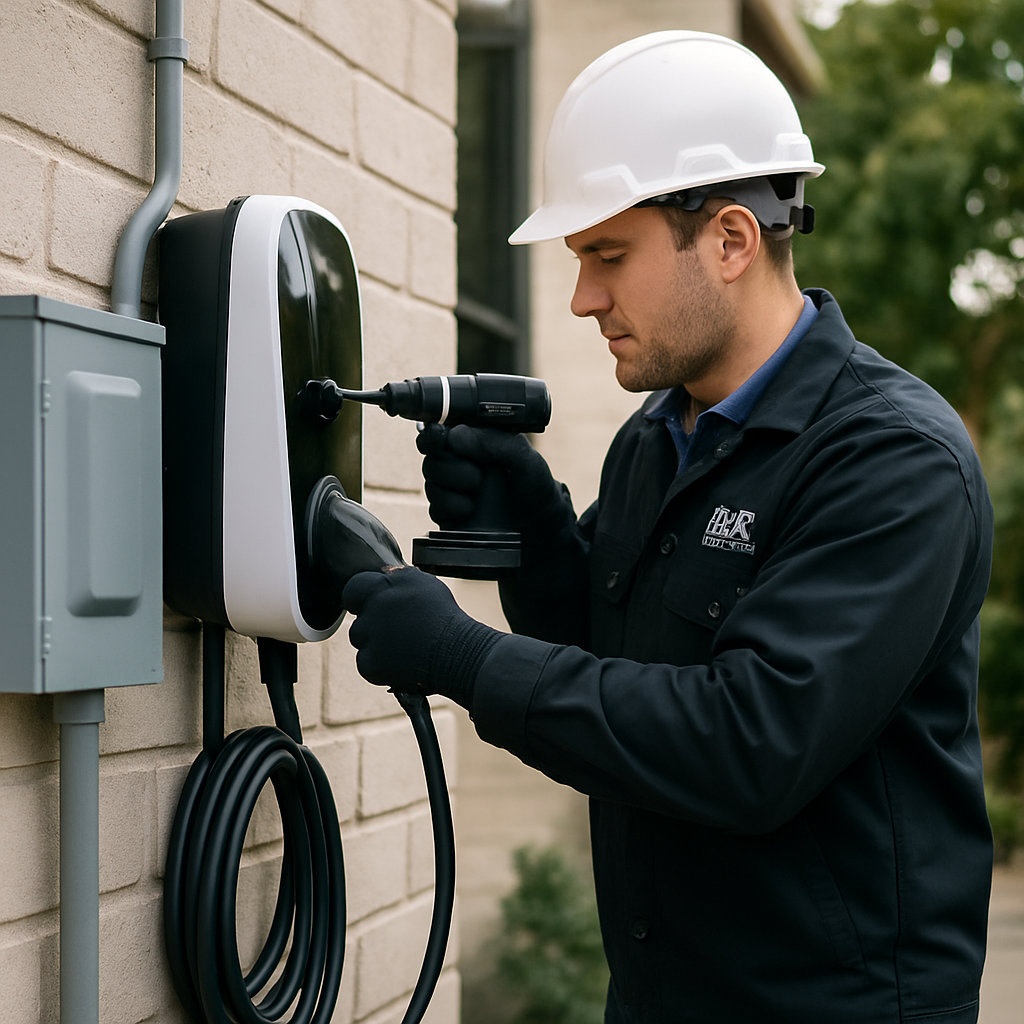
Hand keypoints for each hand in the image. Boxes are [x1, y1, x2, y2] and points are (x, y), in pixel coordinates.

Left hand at [342, 567, 500, 704]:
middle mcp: (374, 607)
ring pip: (361, 641)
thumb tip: (384, 575)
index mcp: (384, 586)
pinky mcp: (370, 662)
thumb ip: (398, 578)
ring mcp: (370, 636)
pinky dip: (379, 666)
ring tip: (403, 647)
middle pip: (359, 619)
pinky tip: (401, 661)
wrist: (458, 652)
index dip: (360, 600)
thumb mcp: (425, 585)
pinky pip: (365, 662)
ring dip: (375, 644)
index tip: (369, 608)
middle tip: (398, 633)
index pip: (354, 589)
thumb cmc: (445, 619)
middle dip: (373, 626)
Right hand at [416, 424, 574, 537]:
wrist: (538, 525)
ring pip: (431, 484)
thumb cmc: (533, 484)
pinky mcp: (448, 513)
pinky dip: (452, 509)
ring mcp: (451, 488)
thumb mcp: (522, 457)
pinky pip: (435, 508)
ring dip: (453, 491)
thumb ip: (493, 441)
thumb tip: (455, 436)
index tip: (441, 441)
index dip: (432, 436)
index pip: (437, 430)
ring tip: (477, 495)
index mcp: (472, 440)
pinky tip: (469, 510)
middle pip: (430, 459)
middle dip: (452, 470)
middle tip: (478, 478)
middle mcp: (457, 461)